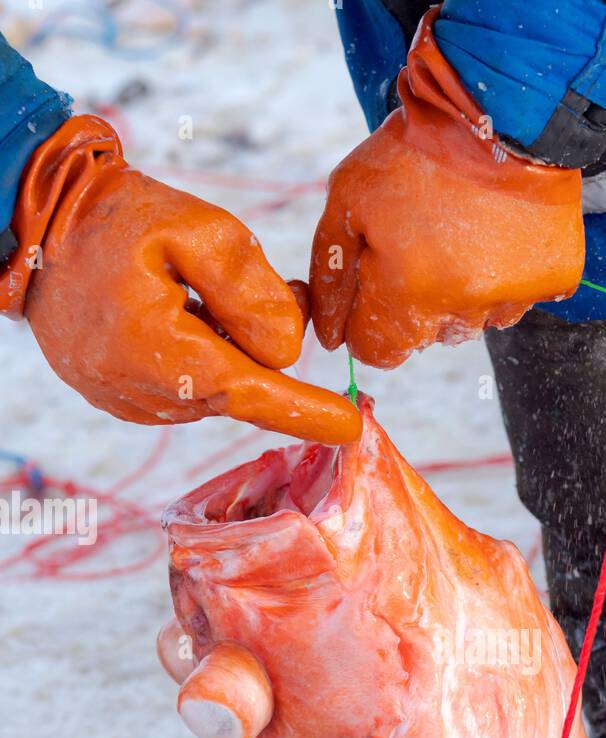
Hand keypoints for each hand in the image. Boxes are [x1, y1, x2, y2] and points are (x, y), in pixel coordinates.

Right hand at [4, 116, 359, 444]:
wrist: (31, 224)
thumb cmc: (113, 218)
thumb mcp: (191, 227)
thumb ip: (249, 286)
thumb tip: (289, 349)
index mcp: (163, 355)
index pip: (253, 396)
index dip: (305, 412)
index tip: (350, 428)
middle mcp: (146, 395)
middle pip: (241, 386)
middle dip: (264, 346)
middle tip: (278, 289)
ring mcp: (130, 404)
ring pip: (216, 390)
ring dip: (230, 349)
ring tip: (204, 293)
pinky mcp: (122, 400)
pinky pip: (186, 390)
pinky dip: (202, 358)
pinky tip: (182, 314)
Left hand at [310, 9, 583, 369]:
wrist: (501, 108)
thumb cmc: (415, 151)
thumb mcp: (348, 197)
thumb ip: (331, 272)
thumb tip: (330, 336)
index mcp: (406, 297)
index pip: (376, 352)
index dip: (366, 321)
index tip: (374, 283)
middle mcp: (461, 311)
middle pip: (425, 337)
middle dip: (413, 300)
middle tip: (422, 238)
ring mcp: (511, 299)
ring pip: (473, 320)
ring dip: (461, 290)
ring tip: (462, 231)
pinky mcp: (551, 280)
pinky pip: (518, 297)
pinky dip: (506, 273)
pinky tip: (498, 230)